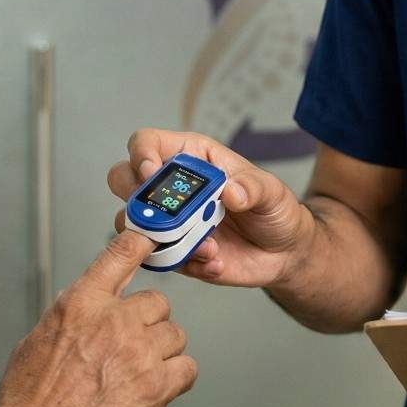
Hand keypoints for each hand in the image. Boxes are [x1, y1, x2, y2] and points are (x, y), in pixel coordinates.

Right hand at [0, 230, 197, 406]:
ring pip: (175, 335)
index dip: (142, 242)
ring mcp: (139, 353)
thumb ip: (73, 314)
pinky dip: (176, 378)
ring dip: (162, 352)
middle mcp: (114, 321)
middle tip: (131, 346)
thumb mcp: (38, 339)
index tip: (152, 241)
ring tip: (139, 373)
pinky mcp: (156, 387)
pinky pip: (186, 369)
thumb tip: (90, 302)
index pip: (122, 253)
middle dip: (148, 323)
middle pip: (158, 302)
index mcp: (81, 303)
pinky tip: (157, 388)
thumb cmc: (27, 402)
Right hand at [107, 129, 312, 288]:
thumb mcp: (271, 191)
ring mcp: (168, 221)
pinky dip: (187, 263)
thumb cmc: (273, 209)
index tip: (151, 172)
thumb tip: (231, 192)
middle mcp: (171, 188)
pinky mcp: (173, 253)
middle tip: (164, 215)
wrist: (284, 252)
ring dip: (161, 238)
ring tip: (207, 246)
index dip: (140, 154)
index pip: (147, 143)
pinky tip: (216, 263)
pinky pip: (160, 260)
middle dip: (135, 197)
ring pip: (130, 224)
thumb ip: (252, 187)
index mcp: (190, 158)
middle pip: (122, 179)